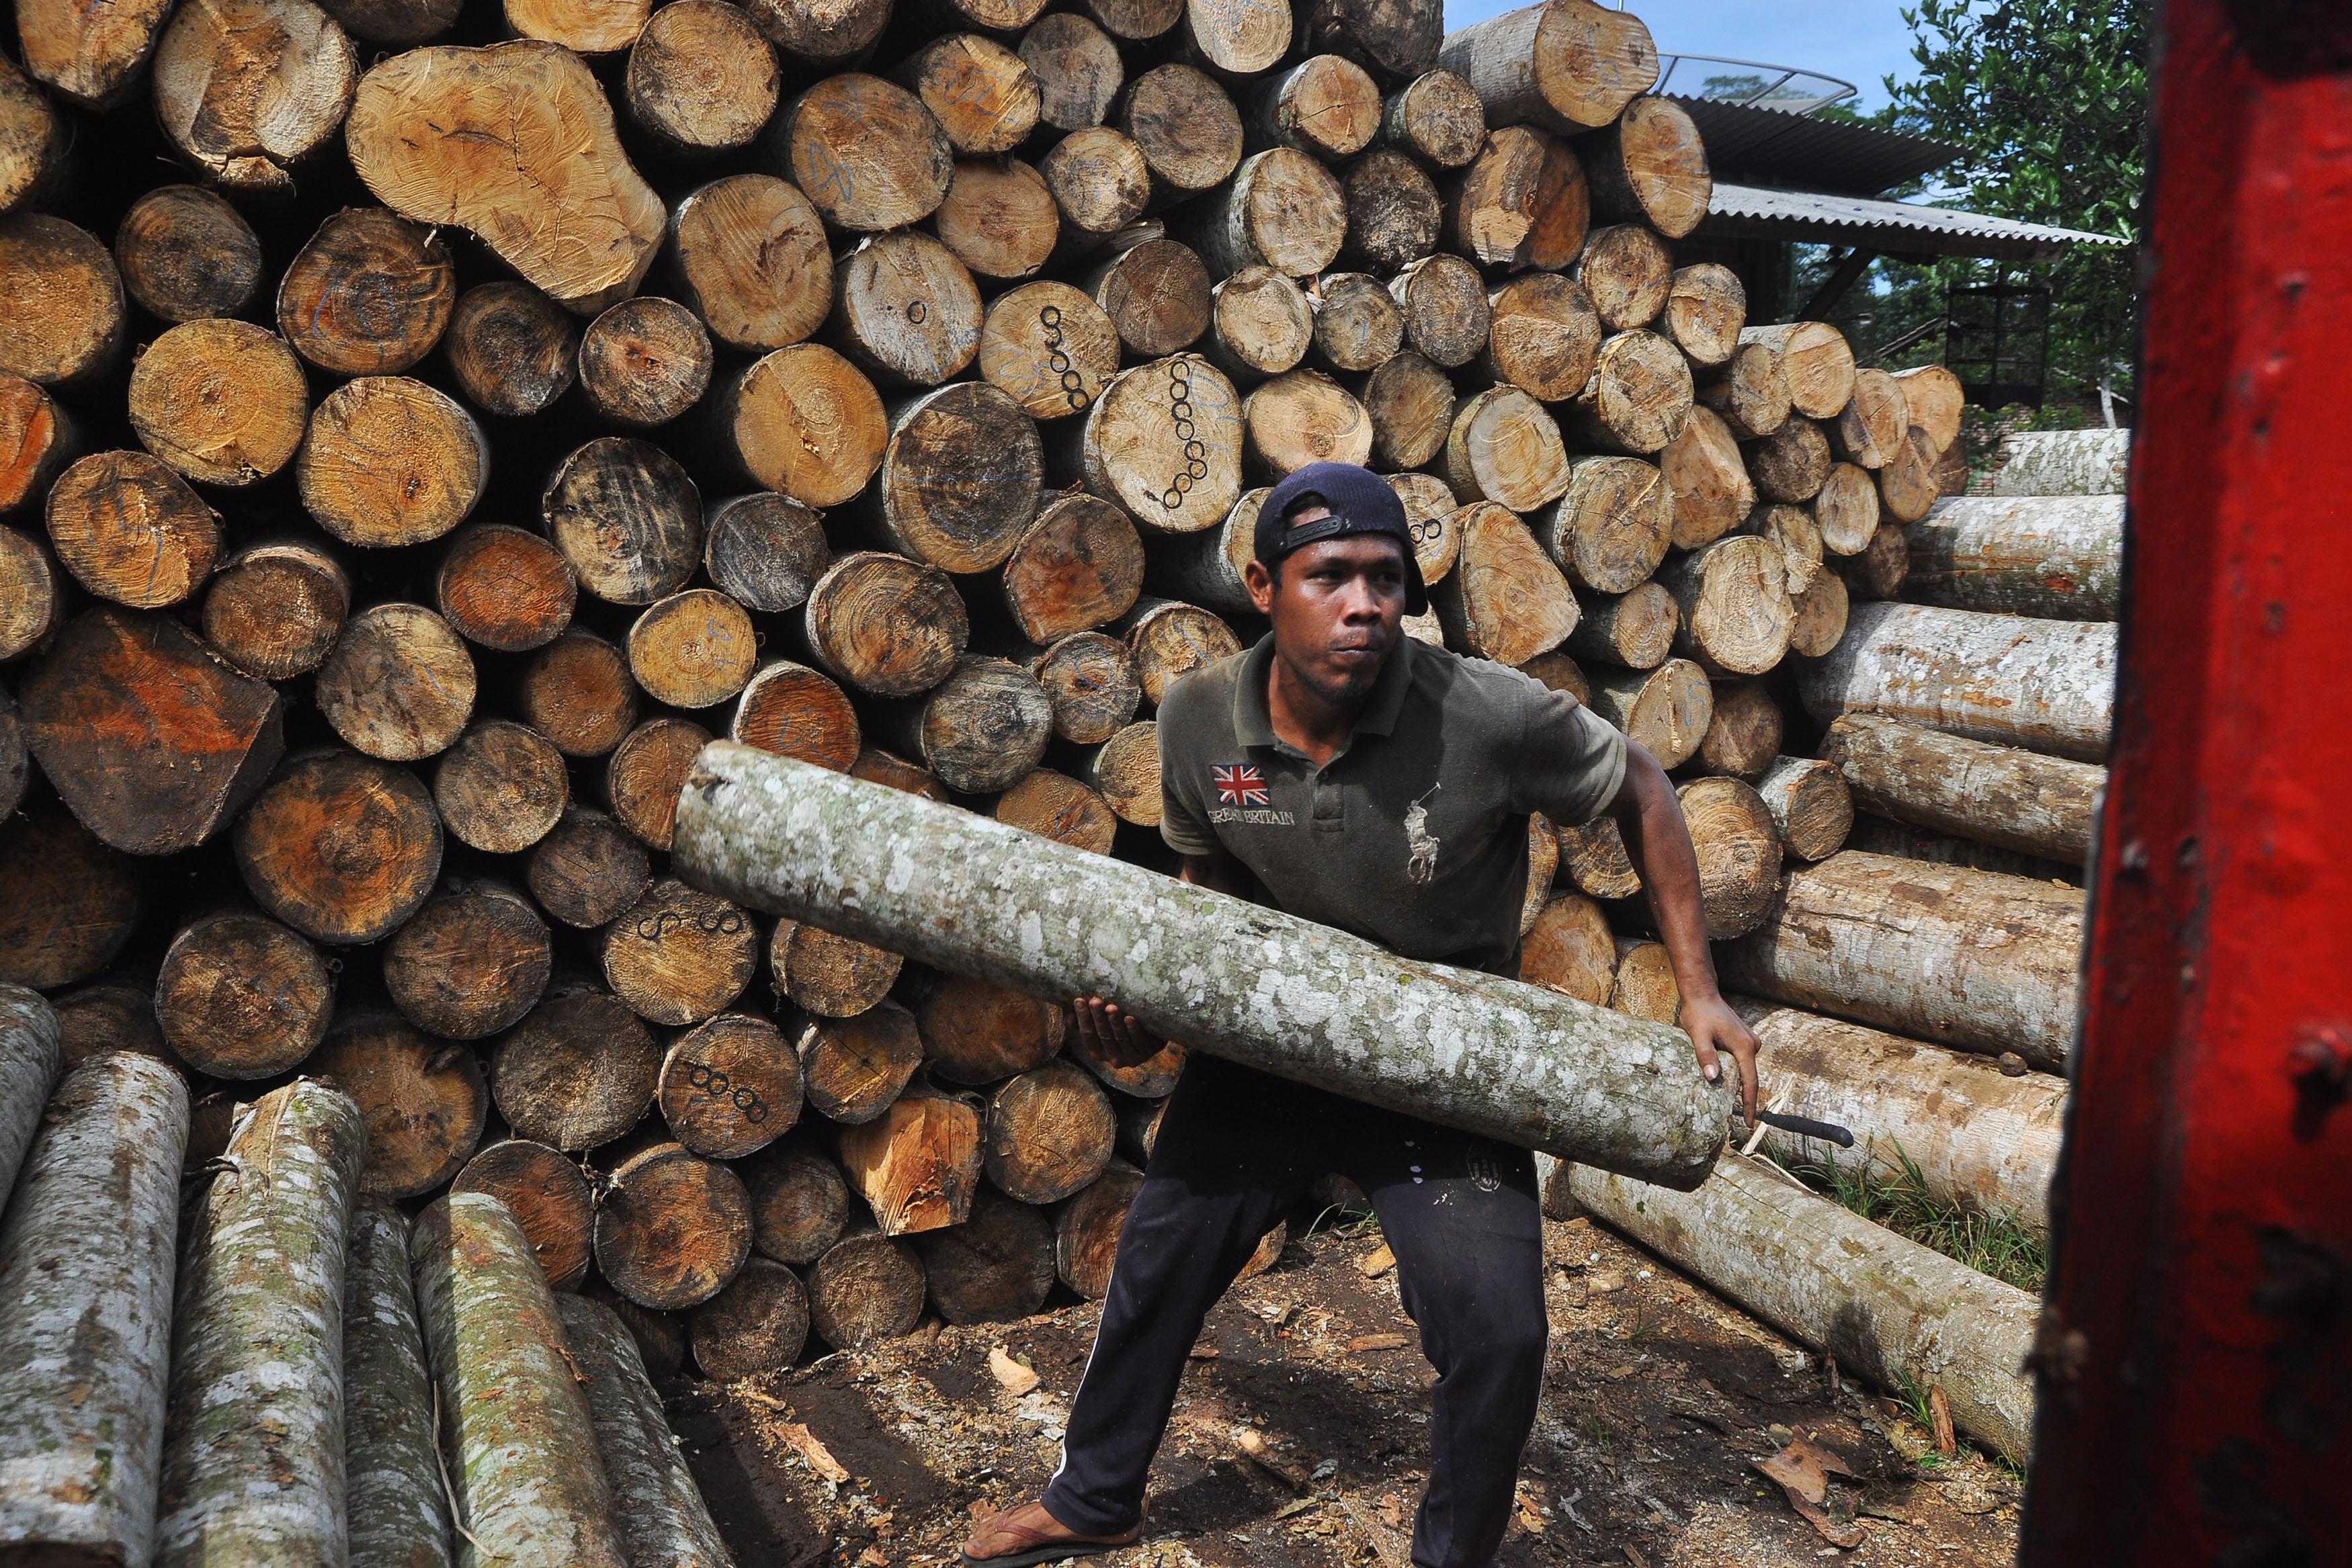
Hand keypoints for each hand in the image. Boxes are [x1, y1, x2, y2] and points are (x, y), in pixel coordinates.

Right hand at [1072, 996, 1161, 1067]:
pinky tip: (1130, 1018)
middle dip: (1098, 1017)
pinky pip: (1139, 1040)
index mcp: (1098, 1052)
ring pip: (1120, 1038)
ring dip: (1115, 1023)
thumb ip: (1084, 1022)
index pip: (1088, 1035)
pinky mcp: (1147, 1052)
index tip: (1079, 1000)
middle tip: (1094, 1000)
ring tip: (1111, 1007)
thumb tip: (1068, 1017)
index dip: (1083, 1018)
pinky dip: (1133, 1029)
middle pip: (1104, 1036)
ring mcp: (1130, 1057)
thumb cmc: (1122, 1027)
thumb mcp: (1102, 1026)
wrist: (1153, 1034)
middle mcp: (1112, 1058)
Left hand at [1680, 990, 1760, 1124]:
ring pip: (1745, 1070)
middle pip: (1749, 1078)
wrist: (1702, 994)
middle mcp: (1752, 1045)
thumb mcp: (1698, 1036)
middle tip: (1736, 1120)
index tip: (1748, 1123)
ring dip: (1738, 1085)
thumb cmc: (1698, 1014)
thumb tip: (1713, 1078)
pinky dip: (1736, 1073)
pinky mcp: (1744, 1040)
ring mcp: (1750, 1042)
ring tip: (1730, 1106)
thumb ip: (1706, 1056)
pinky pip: (1742, 1062)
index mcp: (1744, 1047)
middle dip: (1743, 1098)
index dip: (1748, 1104)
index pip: (1749, 1082)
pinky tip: (1725, 1082)